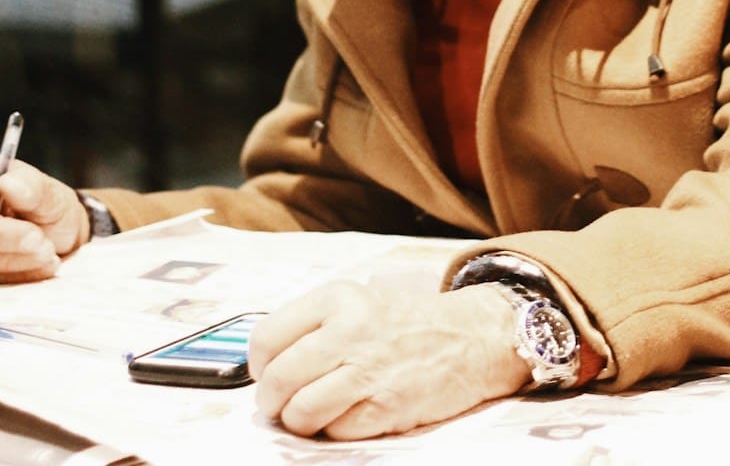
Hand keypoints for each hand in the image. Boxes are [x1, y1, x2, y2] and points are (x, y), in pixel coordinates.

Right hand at [0, 151, 87, 285]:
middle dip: (2, 236)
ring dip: (11, 259)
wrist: (56, 241)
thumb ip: (34, 188)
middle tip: (40, 240)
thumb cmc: (50, 209)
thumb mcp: (53, 196)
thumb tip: (7, 184)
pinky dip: (12, 275)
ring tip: (47, 254)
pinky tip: (39, 268)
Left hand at [249, 281, 529, 438]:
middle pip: (278, 379)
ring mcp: (369, 370)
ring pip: (301, 411)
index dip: (257, 364)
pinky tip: (344, 416)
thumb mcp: (359, 300)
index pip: (267, 337)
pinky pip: (336, 431)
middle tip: (280, 404)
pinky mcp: (387, 406)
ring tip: (307, 415)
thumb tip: (267, 362)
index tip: (265, 372)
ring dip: (297, 421)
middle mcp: (350, 331)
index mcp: (338, 298)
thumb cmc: (409, 322)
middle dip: (271, 401)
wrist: (472, 337)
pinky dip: (333, 431)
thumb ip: (314, 323)